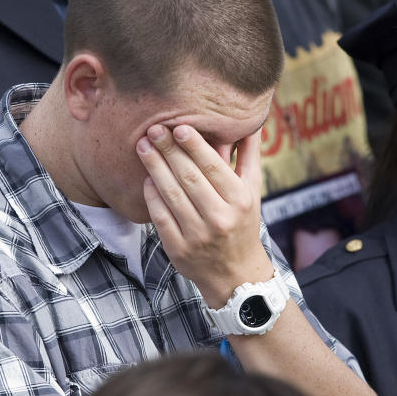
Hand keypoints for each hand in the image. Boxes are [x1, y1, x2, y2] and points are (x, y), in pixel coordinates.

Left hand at [136, 124, 272, 306]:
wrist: (235, 273)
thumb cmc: (243, 223)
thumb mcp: (252, 191)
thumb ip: (250, 156)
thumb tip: (251, 121)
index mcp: (240, 201)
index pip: (213, 167)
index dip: (194, 145)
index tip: (178, 126)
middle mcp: (220, 218)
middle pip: (189, 178)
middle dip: (169, 151)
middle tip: (154, 129)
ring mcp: (197, 235)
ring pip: (171, 195)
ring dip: (155, 168)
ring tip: (144, 146)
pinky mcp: (178, 249)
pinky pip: (161, 216)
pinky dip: (152, 196)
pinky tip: (147, 178)